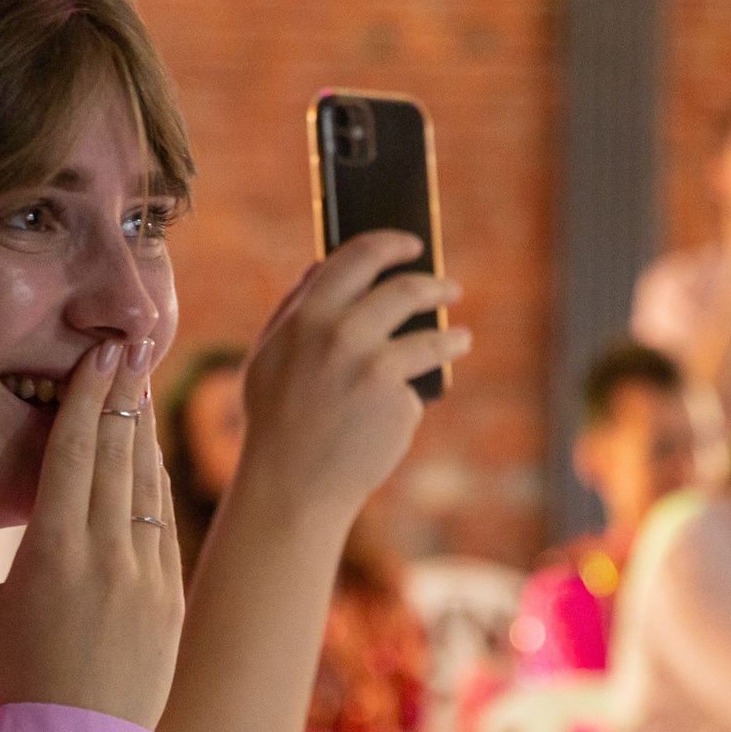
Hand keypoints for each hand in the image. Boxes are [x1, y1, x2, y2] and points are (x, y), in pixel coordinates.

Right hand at [0, 339, 183, 728]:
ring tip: (139, 390)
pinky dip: (156, 482)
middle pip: (118, 453)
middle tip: (127, 351)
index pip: (74, 452)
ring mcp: (147, 571)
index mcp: (53, 548)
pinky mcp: (171, 593)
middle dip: (122, 397)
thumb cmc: (16, 679)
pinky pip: (165, 521)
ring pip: (148, 482)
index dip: (86, 398)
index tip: (97, 358)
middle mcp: (107, 551)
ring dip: (143, 432)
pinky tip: (149, 458)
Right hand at [234, 232, 470, 532]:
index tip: (411, 243)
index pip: (357, 257)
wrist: (292, 488)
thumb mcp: (269, 356)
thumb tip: (322, 264)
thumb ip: (294, 308)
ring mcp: (374, 368)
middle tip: (450, 288)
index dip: (389, 243)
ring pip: (430, 338)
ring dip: (452, 335)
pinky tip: (398, 414)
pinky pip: (414, 388)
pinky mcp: (398, 403)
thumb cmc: (278, 420)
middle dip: (435, 285)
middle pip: (405, 290)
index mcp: (307, 316)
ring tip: (461, 338)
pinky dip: (410, 397)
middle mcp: (342, 334)